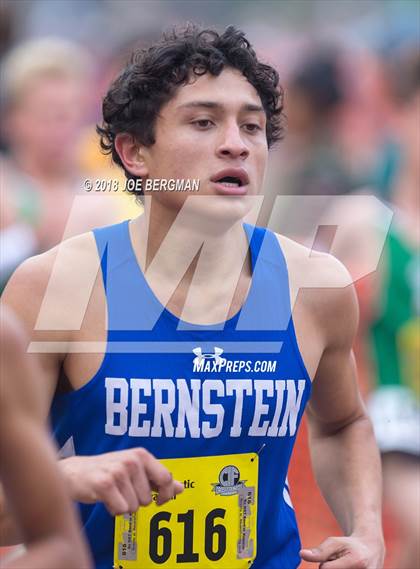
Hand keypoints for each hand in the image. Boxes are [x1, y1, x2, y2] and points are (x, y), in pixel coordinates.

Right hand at [60, 448, 183, 515]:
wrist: (76, 472)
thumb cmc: (109, 471)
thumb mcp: (136, 471)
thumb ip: (158, 479)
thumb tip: (180, 488)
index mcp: (142, 455)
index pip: (166, 479)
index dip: (165, 495)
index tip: (158, 500)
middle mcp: (132, 460)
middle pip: (147, 499)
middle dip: (136, 500)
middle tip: (122, 490)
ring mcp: (118, 471)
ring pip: (134, 507)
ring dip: (123, 505)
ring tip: (113, 493)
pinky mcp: (105, 483)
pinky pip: (121, 510)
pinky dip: (113, 510)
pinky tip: (105, 498)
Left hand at [300, 534, 384, 568]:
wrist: (371, 552)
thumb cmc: (350, 546)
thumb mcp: (335, 542)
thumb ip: (319, 551)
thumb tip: (301, 554)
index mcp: (357, 562)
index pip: (325, 568)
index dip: (326, 563)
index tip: (337, 558)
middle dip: (331, 568)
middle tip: (342, 564)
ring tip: (346, 567)